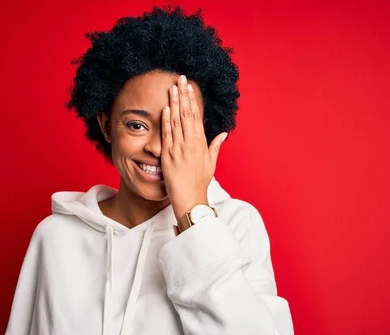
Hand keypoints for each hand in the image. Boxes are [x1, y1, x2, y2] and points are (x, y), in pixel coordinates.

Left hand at [161, 75, 227, 220]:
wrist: (190, 199)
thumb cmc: (200, 182)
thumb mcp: (211, 163)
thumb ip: (215, 146)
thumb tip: (223, 133)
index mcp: (201, 144)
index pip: (196, 117)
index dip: (193, 100)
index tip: (190, 87)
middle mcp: (191, 144)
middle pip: (187, 115)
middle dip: (184, 95)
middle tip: (181, 79)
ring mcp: (179, 149)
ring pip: (176, 122)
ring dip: (174, 103)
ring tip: (172, 88)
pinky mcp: (168, 156)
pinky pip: (167, 135)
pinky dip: (166, 121)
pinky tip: (166, 108)